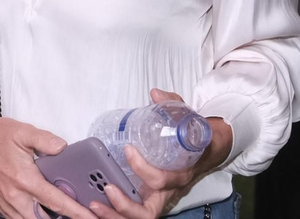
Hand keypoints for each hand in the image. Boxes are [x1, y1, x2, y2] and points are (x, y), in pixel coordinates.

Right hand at [0, 112, 93, 218]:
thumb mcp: (24, 132)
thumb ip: (47, 140)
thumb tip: (65, 148)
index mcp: (24, 179)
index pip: (56, 202)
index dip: (76, 211)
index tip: (89, 216)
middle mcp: (15, 196)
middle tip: (79, 215)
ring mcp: (6, 202)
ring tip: (63, 215)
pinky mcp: (0, 204)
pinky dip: (32, 218)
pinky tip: (42, 213)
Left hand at [90, 90, 229, 218]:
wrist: (206, 152)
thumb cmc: (194, 137)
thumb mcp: (188, 118)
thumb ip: (172, 105)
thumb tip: (155, 94)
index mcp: (180, 175)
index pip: (161, 181)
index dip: (144, 169)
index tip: (129, 150)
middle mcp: (168, 193)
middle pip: (148, 213)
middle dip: (125, 206)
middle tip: (106, 188)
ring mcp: (157, 200)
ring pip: (138, 218)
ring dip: (115, 215)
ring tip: (93, 205)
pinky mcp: (146, 201)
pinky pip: (131, 215)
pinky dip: (113, 214)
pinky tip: (94, 207)